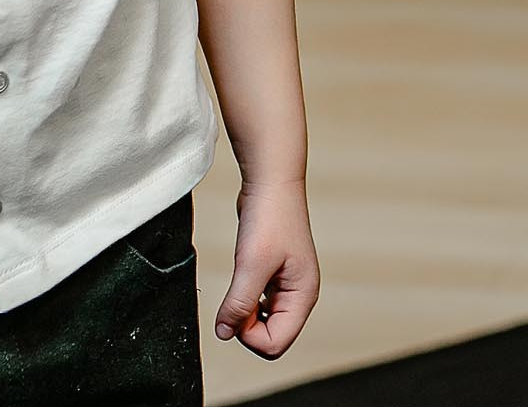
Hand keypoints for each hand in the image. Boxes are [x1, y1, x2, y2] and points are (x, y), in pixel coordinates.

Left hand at [215, 178, 319, 359]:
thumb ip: (239, 303)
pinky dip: (243, 299)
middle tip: (235, 295)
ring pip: (261, 322)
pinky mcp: (273, 277)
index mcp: (303, 295)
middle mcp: (298, 295)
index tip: (235, 308)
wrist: (271, 183)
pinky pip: (255, 305)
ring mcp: (286, 287)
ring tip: (240, 280)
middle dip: (246, 326)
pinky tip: (241, 276)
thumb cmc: (271, 218)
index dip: (248, 335)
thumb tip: (224, 333)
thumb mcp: (251, 264)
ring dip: (243, 311)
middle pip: (269, 337)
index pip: (275, 344)